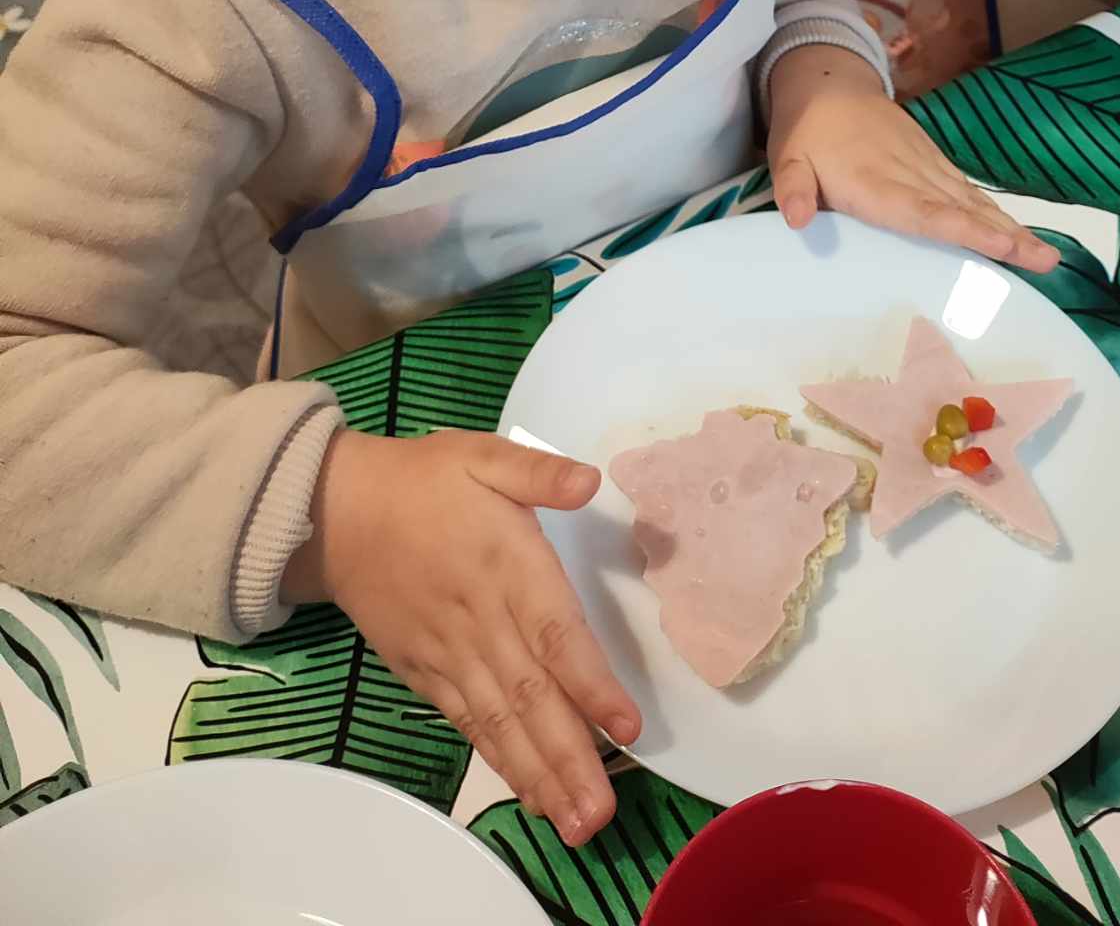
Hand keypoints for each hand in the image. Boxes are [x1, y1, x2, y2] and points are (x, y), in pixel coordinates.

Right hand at [283, 429, 640, 843]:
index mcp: (506, 564)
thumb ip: (539, 471)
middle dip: (570, 757)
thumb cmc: (424, 480)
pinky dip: (499, 761)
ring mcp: (449, 653)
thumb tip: (592, 480)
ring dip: (540, 773)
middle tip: (603, 813)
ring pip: (501, 723)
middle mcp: (481, 619)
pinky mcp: (424, 672)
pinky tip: (529, 793)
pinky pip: (468, 723)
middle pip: (531, 696)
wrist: (335, 512)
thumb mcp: (483, 455)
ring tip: (576, 822)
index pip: (556, 634)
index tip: (627, 727)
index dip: (591, 684)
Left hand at [766, 46, 1057, 271]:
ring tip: (1047, 257)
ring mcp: (926, 166)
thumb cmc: (806, 131)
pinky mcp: (932, 161)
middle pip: (964, 211)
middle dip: (1006, 238)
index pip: (925, 212)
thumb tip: (797, 219)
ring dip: (1011, 229)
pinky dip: (996, 214)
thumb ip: (792, 188)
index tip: (1002, 246)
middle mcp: (910, 175)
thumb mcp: (787, 156)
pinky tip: (1019, 235)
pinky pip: (968, 191)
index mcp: (874, 183)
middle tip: (1048, 262)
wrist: (828, 82)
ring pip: (974, 202)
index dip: (964, 230)